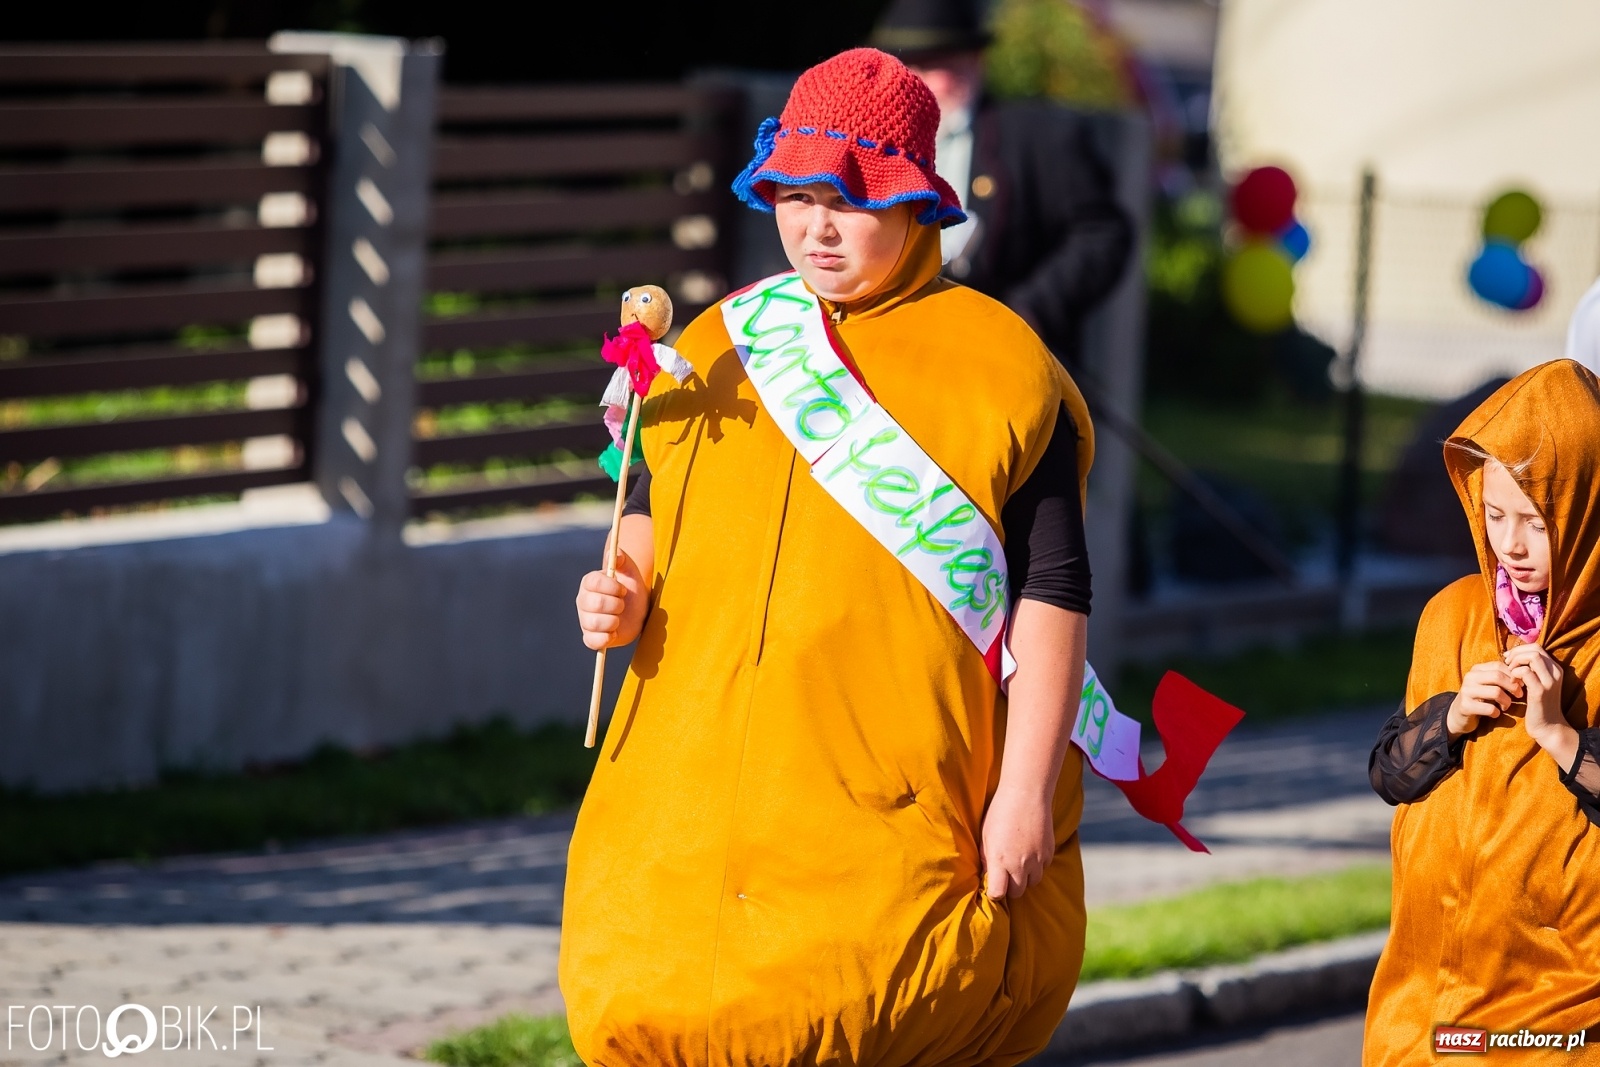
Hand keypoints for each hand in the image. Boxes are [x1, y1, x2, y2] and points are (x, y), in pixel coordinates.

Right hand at [575, 549, 646, 649]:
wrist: (637, 611)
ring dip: (613, 621)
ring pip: (594, 623)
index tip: (623, 590)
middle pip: (595, 604)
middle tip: (622, 605)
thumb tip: (616, 553)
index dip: (612, 587)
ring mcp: (585, 620)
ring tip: (619, 619)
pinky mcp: (591, 638)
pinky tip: (614, 632)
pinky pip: (593, 641)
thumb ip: (622, 559)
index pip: (594, 583)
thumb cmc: (631, 589)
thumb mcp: (630, 571)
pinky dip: (606, 638)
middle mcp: (583, 601)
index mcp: (589, 583)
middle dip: (616, 605)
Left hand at [980, 786, 1054, 900]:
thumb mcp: (985, 835)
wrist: (1026, 793)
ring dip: (1025, 877)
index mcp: (999, 861)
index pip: (998, 893)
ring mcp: (1037, 860)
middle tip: (1005, 875)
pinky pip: (1043, 868)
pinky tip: (1030, 850)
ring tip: (1018, 862)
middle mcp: (1019, 865)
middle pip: (1017, 893)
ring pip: (1033, 882)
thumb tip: (988, 874)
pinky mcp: (1049, 852)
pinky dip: (1037, 865)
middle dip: (1010, 887)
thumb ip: (987, 858)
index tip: (993, 886)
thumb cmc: (1000, 812)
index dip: (995, 893)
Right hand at [1447, 660, 1519, 737]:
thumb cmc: (1481, 697)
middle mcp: (1469, 677)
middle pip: (1497, 676)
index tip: (1521, 684)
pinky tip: (1495, 714)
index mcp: (1476, 669)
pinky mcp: (1465, 706)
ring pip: (1496, 692)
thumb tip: (1523, 673)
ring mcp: (1466, 691)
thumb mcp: (1489, 684)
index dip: (1513, 674)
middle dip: (1513, 687)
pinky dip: (1497, 713)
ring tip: (1506, 706)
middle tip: (1519, 695)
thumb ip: (1501, 676)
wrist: (1460, 714)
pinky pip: (1490, 709)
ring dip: (1507, 701)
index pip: (1498, 665)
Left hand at [1503, 644, 1577, 761]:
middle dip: (1516, 653)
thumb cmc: (1538, 705)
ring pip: (1532, 657)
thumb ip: (1531, 670)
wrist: (1548, 727)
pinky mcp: (1540, 691)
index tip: (1509, 659)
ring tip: (1510, 673)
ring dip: (1516, 662)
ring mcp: (1549, 681)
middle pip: (1535, 649)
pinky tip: (1512, 683)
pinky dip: (1515, 673)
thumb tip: (1512, 656)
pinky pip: (1525, 672)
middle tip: (1507, 664)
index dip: (1520, 650)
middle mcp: (1555, 673)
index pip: (1537, 647)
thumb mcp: (1537, 684)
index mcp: (1555, 669)